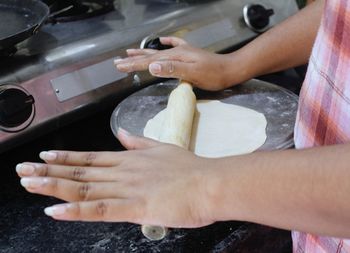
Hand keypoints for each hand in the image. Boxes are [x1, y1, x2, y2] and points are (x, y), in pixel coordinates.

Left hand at [16, 129, 214, 227]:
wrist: (210, 182)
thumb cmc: (190, 169)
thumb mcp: (162, 148)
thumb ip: (139, 142)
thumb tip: (124, 135)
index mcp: (130, 159)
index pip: (91, 158)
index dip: (66, 157)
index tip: (45, 155)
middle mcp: (123, 171)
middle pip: (80, 171)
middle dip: (50, 170)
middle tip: (23, 169)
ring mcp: (127, 189)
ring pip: (84, 187)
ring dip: (54, 186)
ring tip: (29, 183)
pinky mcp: (135, 207)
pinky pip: (99, 209)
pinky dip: (75, 210)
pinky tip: (55, 210)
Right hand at [114, 37, 240, 90]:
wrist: (231, 69)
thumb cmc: (213, 75)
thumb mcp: (192, 74)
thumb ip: (172, 70)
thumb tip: (152, 66)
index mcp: (175, 58)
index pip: (149, 62)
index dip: (133, 64)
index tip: (119, 66)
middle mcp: (177, 53)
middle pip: (150, 56)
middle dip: (133, 59)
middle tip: (118, 62)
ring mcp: (184, 53)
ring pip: (159, 52)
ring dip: (144, 52)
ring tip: (130, 51)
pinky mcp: (190, 55)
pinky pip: (175, 45)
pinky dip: (166, 43)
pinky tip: (162, 40)